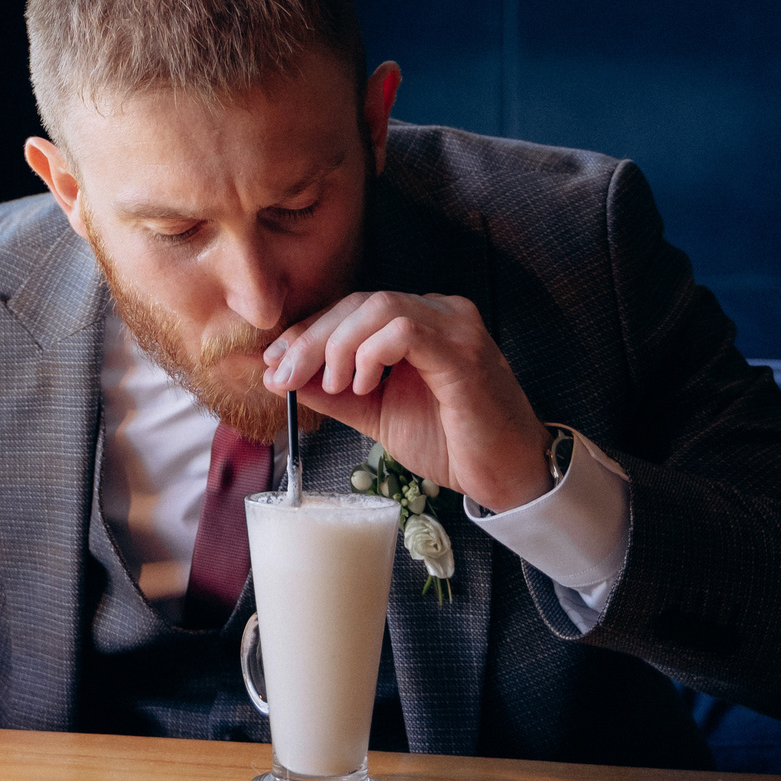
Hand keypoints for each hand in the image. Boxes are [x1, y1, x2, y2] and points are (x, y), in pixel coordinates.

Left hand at [261, 291, 551, 511]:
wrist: (506, 478)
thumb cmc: (450, 442)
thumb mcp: (375, 414)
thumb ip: (332, 392)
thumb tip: (279, 376)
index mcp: (421, 322)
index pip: (353, 308)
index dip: (308, 330)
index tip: (274, 361)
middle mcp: (441, 313)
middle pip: (360, 302)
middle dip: (311, 337)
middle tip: (284, 374)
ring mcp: (457, 328)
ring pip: (379, 307)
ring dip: (339, 344)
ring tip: (333, 384)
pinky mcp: (465, 353)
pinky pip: (407, 331)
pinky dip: (372, 353)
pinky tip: (363, 385)